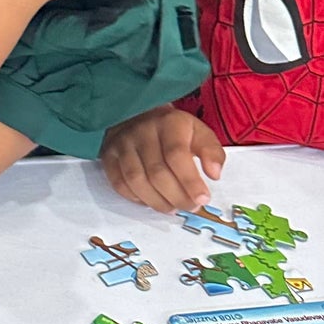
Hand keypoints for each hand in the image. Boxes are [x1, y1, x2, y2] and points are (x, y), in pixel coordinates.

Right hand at [102, 105, 224, 212]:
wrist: (138, 116)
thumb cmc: (173, 130)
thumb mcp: (199, 132)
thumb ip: (212, 152)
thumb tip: (214, 174)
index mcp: (168, 123)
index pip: (176, 155)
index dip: (189, 181)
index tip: (202, 198)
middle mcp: (142, 131)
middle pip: (156, 172)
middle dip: (177, 196)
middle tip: (190, 206)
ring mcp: (122, 144)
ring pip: (136, 181)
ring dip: (157, 201)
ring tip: (173, 207)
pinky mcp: (108, 156)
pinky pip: (119, 184)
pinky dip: (136, 198)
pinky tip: (151, 201)